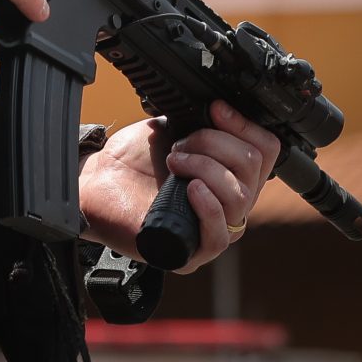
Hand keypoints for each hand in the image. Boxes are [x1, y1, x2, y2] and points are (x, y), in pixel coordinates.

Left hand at [79, 100, 281, 272]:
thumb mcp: (174, 131)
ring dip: (205, 168)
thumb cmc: (132, 161)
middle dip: (215, 143)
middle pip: (253, 168)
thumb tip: (225, 109)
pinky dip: (209, 206)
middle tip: (181, 143)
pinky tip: (192, 189)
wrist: (95, 182)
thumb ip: (204, 123)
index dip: (244, 126)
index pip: (266, 151)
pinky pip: (219, 235)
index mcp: (230, 174)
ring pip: (239, 197)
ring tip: (175, 161)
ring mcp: (212, 229)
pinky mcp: (190, 252)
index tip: (216, 109)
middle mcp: (228, 203)